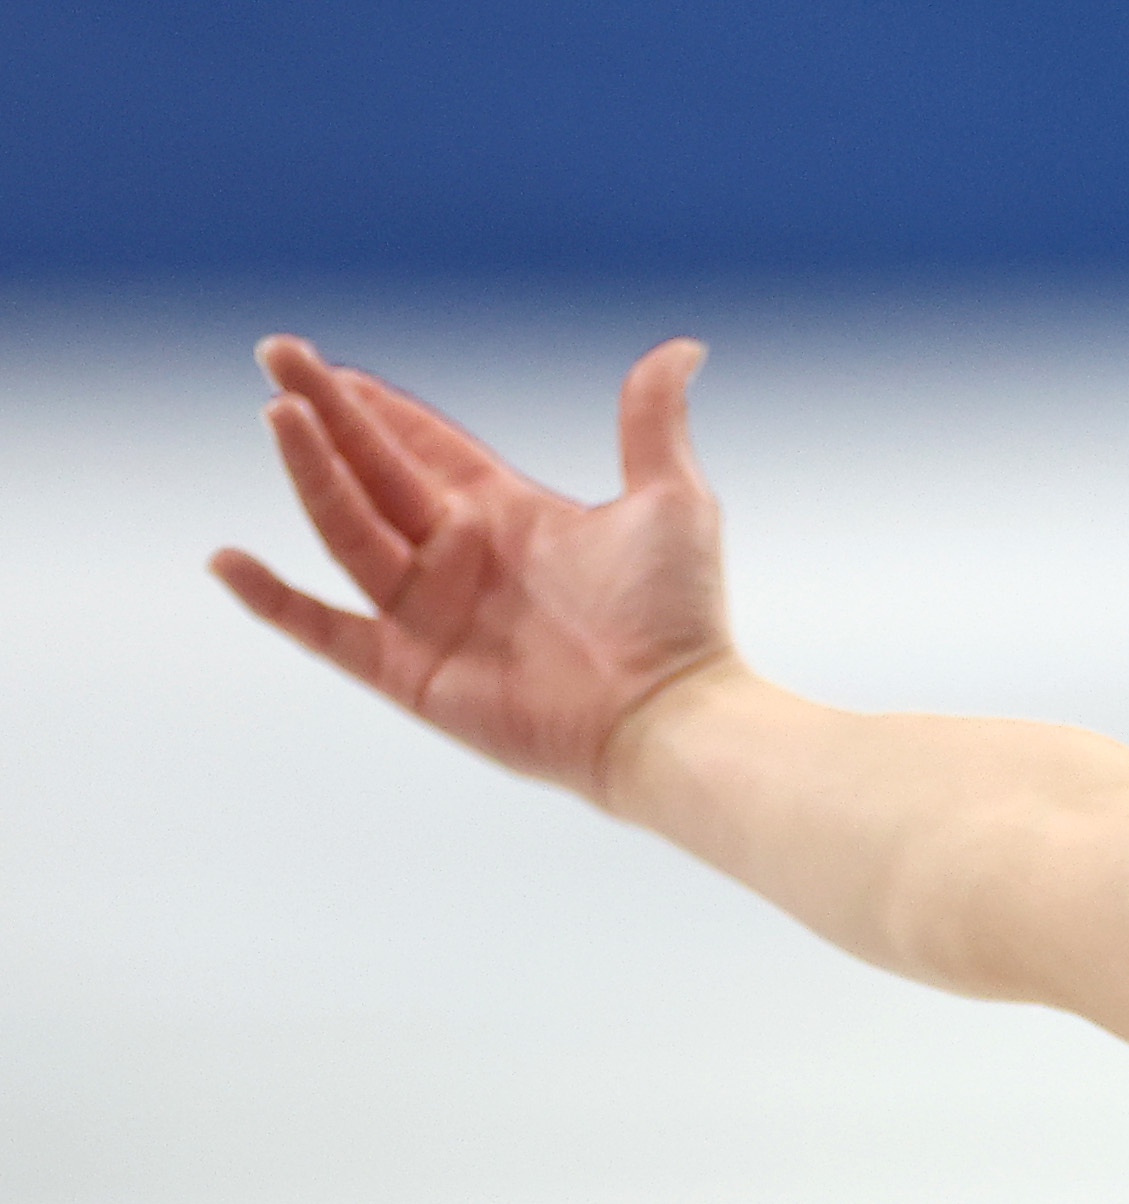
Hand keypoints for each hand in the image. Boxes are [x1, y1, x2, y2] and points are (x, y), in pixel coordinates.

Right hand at [209, 335, 733, 801]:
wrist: (668, 714)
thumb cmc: (679, 617)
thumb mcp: (671, 499)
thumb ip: (652, 422)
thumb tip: (685, 347)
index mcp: (509, 516)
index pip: (424, 449)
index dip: (377, 408)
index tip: (327, 366)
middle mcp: (460, 559)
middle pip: (373, 472)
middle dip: (325, 412)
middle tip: (275, 353)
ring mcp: (430, 615)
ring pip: (347, 529)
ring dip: (310, 473)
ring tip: (278, 413)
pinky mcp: (411, 672)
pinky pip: (326, 631)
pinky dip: (274, 601)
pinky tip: (227, 560)